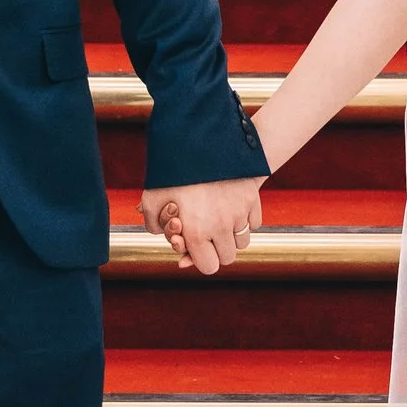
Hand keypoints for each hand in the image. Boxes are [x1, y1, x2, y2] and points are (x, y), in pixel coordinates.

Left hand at [145, 180, 263, 275]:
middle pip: (228, 258)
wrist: (201, 139)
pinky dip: (244, 219)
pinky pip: (253, 222)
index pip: (208, 267)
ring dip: (232, 236)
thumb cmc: (173, 170)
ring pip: (243, 242)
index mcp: (196, 232)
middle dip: (217, 250)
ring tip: (219, 220)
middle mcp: (221, 227)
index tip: (196, 249)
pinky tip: (231, 208)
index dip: (200, 260)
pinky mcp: (252, 199)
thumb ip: (153, 223)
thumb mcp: (152, 196)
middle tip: (207, 235)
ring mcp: (239, 212)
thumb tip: (162, 236)